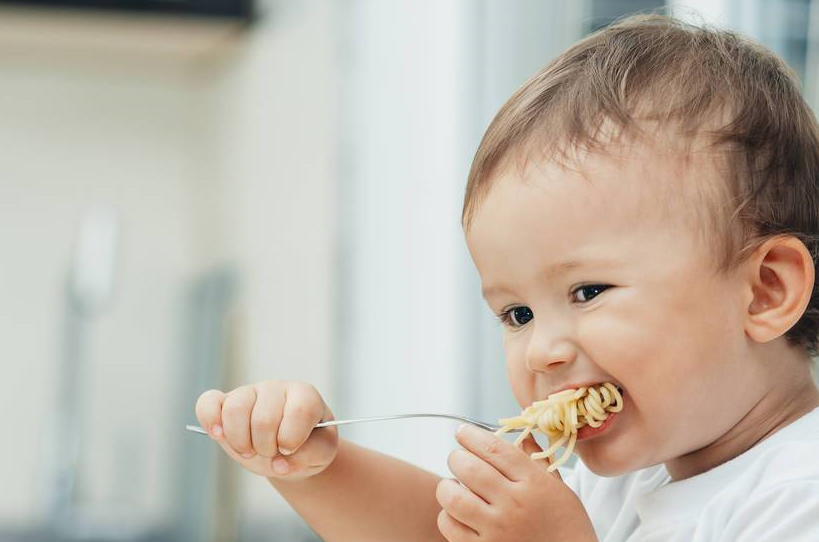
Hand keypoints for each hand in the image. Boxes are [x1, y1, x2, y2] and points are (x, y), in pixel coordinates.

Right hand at [194, 380, 337, 479]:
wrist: (290, 451)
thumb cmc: (308, 447)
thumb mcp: (321, 454)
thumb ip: (309, 456)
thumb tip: (279, 463)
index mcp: (305, 396)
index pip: (299, 410)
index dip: (292, 437)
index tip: (290, 449)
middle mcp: (276, 389)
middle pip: (264, 418)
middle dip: (266, 447)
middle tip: (271, 453)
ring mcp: (249, 393)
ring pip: (235, 410)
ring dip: (241, 442)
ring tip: (250, 451)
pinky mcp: (225, 402)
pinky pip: (209, 402)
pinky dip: (210, 420)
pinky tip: (218, 435)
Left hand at [435, 424, 597, 541]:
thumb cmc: (564, 524)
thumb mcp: (558, 487)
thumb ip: (536, 459)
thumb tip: (519, 434)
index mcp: (533, 483)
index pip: (493, 449)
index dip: (471, 435)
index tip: (462, 432)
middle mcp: (514, 504)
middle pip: (468, 468)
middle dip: (456, 458)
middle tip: (459, 459)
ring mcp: (497, 529)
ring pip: (452, 497)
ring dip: (448, 486)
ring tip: (455, 487)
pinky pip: (449, 525)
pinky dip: (448, 514)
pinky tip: (458, 512)